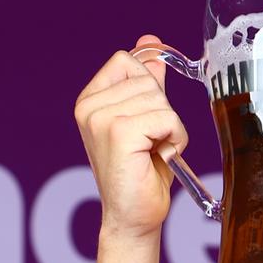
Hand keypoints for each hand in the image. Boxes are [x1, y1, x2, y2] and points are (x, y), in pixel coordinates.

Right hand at [74, 37, 190, 242]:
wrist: (134, 218)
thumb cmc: (140, 174)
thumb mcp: (146, 119)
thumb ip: (146, 82)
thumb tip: (150, 44)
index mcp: (89, 100)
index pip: (127, 61)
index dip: (148, 86)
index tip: (145, 120)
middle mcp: (89, 107)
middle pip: (147, 80)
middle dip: (162, 112)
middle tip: (150, 145)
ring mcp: (101, 119)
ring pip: (160, 100)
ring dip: (169, 128)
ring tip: (153, 153)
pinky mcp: (119, 133)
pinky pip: (166, 117)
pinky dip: (173, 138)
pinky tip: (158, 158)